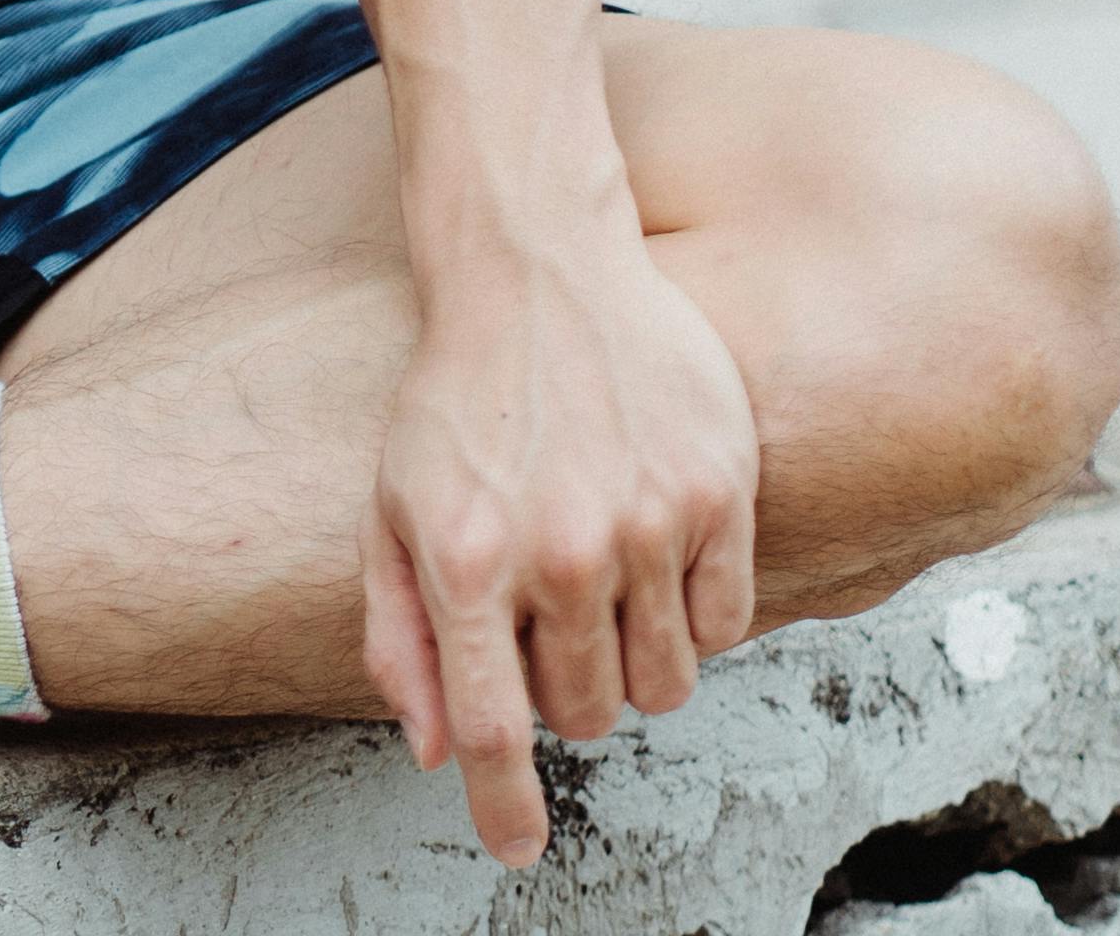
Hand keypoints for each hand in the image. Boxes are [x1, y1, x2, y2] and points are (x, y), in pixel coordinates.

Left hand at [362, 200, 759, 867]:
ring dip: (634, 665)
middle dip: (567, 698)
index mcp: (466, 561)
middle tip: (551, 626)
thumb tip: (431, 747)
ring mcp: (648, 522)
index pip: (493, 728)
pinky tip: (659, 557)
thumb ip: (401, 635)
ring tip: (603, 588)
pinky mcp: (719, 492)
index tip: (519, 850)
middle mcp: (561, 551)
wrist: (535, 270)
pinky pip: (729, 623)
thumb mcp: (390, 508)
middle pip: (587, 715)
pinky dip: (696, 618)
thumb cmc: (456, 396)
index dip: (505, 805)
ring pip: (664, 684)